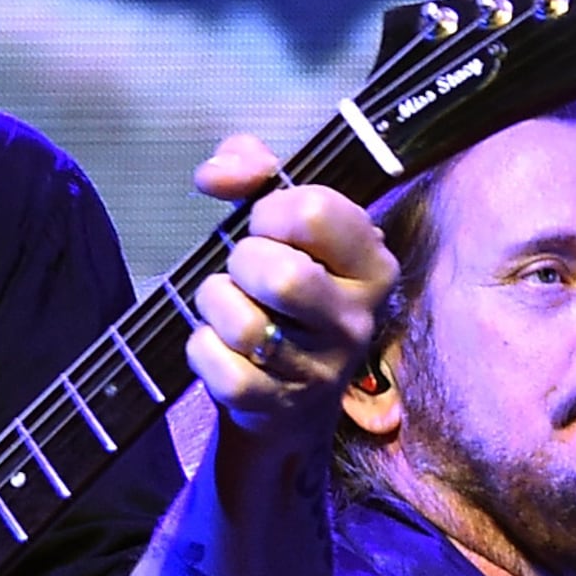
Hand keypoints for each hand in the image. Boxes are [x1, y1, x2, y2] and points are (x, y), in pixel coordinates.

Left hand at [182, 134, 392, 452]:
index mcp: (372, 264)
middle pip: (282, 276)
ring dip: (216, 303)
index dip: (270, 210)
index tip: (267, 225)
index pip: (315, 212)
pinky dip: (203, 349)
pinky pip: (223, 371)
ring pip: (246, 325)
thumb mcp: (283, 220)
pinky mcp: (279, 406)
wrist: (289, 398)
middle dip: (243, 262)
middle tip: (246, 270)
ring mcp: (321, 370)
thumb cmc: (285, 292)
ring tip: (227, 304)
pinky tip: (217, 343)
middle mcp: (356, 319)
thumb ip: (252, 169)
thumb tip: (216, 174)